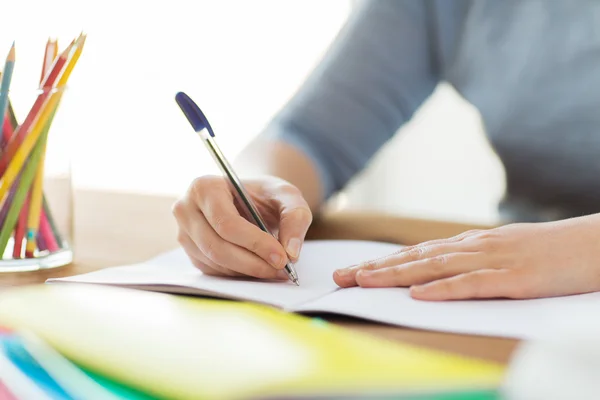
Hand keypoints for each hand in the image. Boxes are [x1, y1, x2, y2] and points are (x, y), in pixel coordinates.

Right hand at [172, 175, 311, 278]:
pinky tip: (259, 268)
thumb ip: (295, 217)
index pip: (226, 222)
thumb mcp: (287, 195)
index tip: (282, 257)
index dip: (255, 243)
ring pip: (215, 262)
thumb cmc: (265, 194)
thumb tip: (291, 252)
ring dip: (248, 271)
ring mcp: (185, 233)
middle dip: (253, 263)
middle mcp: (186, 209)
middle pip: (217, 246)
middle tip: (281, 270)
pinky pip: (214, 271)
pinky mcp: (191, 252)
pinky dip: (239, 274)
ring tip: (275, 270)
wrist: (251, 201)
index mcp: (205, 187)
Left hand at [333, 215, 599, 299]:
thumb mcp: (505, 252)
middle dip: (377, 267)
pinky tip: (419, 294)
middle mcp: (474, 248)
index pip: (418, 253)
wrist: (595, 244)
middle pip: (416, 258)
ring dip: (397, 275)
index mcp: (472, 244)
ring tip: (365, 281)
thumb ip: (474, 260)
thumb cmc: (552, 252)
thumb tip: (442, 270)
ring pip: (435, 267)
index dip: (384, 262)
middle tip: (342, 276)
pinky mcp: (513, 279)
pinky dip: (443, 289)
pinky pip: (472, 284)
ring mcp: (493, 261)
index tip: (355, 270)